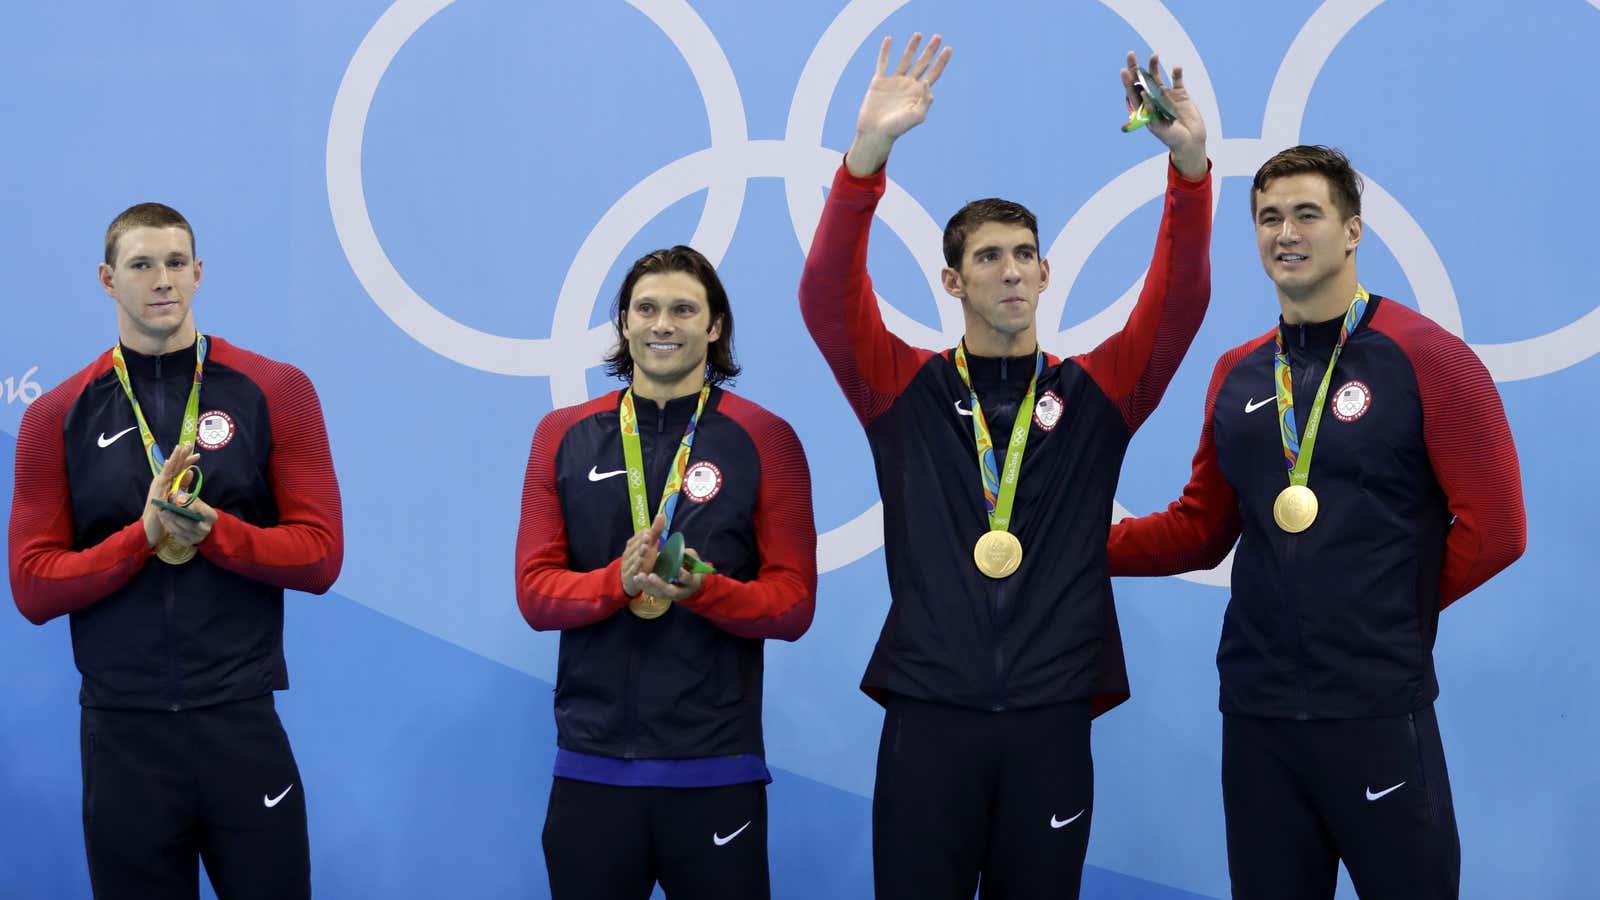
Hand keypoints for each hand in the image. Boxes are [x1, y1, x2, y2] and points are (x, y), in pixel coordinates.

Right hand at [142, 442, 200, 547]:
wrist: (150, 528)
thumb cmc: (163, 514)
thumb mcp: (177, 496)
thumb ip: (183, 485)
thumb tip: (192, 472)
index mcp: (167, 483)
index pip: (179, 470)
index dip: (187, 461)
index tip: (197, 455)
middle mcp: (162, 482)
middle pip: (174, 466)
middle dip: (181, 455)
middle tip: (189, 444)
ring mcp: (159, 486)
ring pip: (168, 469)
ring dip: (175, 457)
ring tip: (181, 447)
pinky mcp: (157, 492)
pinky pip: (163, 478)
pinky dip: (166, 468)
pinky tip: (171, 461)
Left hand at [156, 491, 217, 547]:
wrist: (200, 525)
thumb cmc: (196, 511)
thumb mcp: (195, 502)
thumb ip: (187, 498)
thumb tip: (178, 499)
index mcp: (211, 516)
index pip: (202, 511)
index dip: (191, 507)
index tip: (179, 502)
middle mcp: (206, 529)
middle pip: (190, 525)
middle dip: (175, 517)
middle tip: (164, 511)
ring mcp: (198, 537)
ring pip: (181, 532)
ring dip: (170, 523)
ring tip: (162, 515)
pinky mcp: (189, 543)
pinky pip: (177, 537)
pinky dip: (170, 529)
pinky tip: (165, 521)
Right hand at [619, 514, 666, 596]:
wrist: (630, 578)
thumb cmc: (643, 558)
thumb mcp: (650, 544)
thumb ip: (655, 530)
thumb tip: (661, 515)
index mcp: (633, 544)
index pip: (638, 537)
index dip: (643, 535)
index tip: (649, 532)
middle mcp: (629, 552)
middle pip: (636, 547)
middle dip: (641, 542)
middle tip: (648, 538)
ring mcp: (628, 564)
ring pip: (633, 558)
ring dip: (639, 553)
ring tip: (645, 548)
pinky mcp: (629, 575)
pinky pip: (632, 571)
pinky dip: (635, 568)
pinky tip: (640, 565)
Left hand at [632, 546, 707, 601]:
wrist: (690, 584)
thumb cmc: (692, 568)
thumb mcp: (694, 561)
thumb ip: (688, 555)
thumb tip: (678, 550)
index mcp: (692, 582)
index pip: (687, 579)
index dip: (682, 575)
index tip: (677, 569)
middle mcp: (681, 592)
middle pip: (670, 590)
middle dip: (660, 584)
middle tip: (650, 576)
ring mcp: (670, 595)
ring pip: (658, 593)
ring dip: (648, 585)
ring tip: (639, 576)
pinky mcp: (661, 595)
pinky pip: (651, 592)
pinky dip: (643, 586)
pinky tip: (636, 578)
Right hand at [845, 33, 952, 176]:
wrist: (875, 133)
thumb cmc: (897, 129)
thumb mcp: (916, 117)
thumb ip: (925, 101)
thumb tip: (927, 82)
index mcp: (918, 93)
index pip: (934, 73)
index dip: (942, 61)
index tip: (949, 48)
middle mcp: (908, 85)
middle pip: (922, 63)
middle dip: (930, 50)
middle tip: (938, 36)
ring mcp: (894, 82)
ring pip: (905, 60)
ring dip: (912, 47)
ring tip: (918, 34)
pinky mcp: (879, 82)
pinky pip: (883, 63)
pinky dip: (885, 51)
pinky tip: (889, 39)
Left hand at [1121, 51, 1206, 178]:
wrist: (1191, 141)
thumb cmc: (1171, 138)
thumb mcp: (1158, 126)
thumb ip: (1151, 110)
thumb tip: (1143, 93)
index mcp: (1145, 108)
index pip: (1133, 92)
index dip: (1127, 81)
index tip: (1124, 70)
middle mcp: (1153, 99)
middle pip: (1142, 81)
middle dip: (1136, 68)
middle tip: (1131, 54)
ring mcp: (1167, 95)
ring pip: (1158, 77)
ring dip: (1154, 66)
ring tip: (1154, 55)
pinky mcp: (1181, 94)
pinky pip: (1177, 80)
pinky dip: (1177, 73)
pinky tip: (1176, 67)